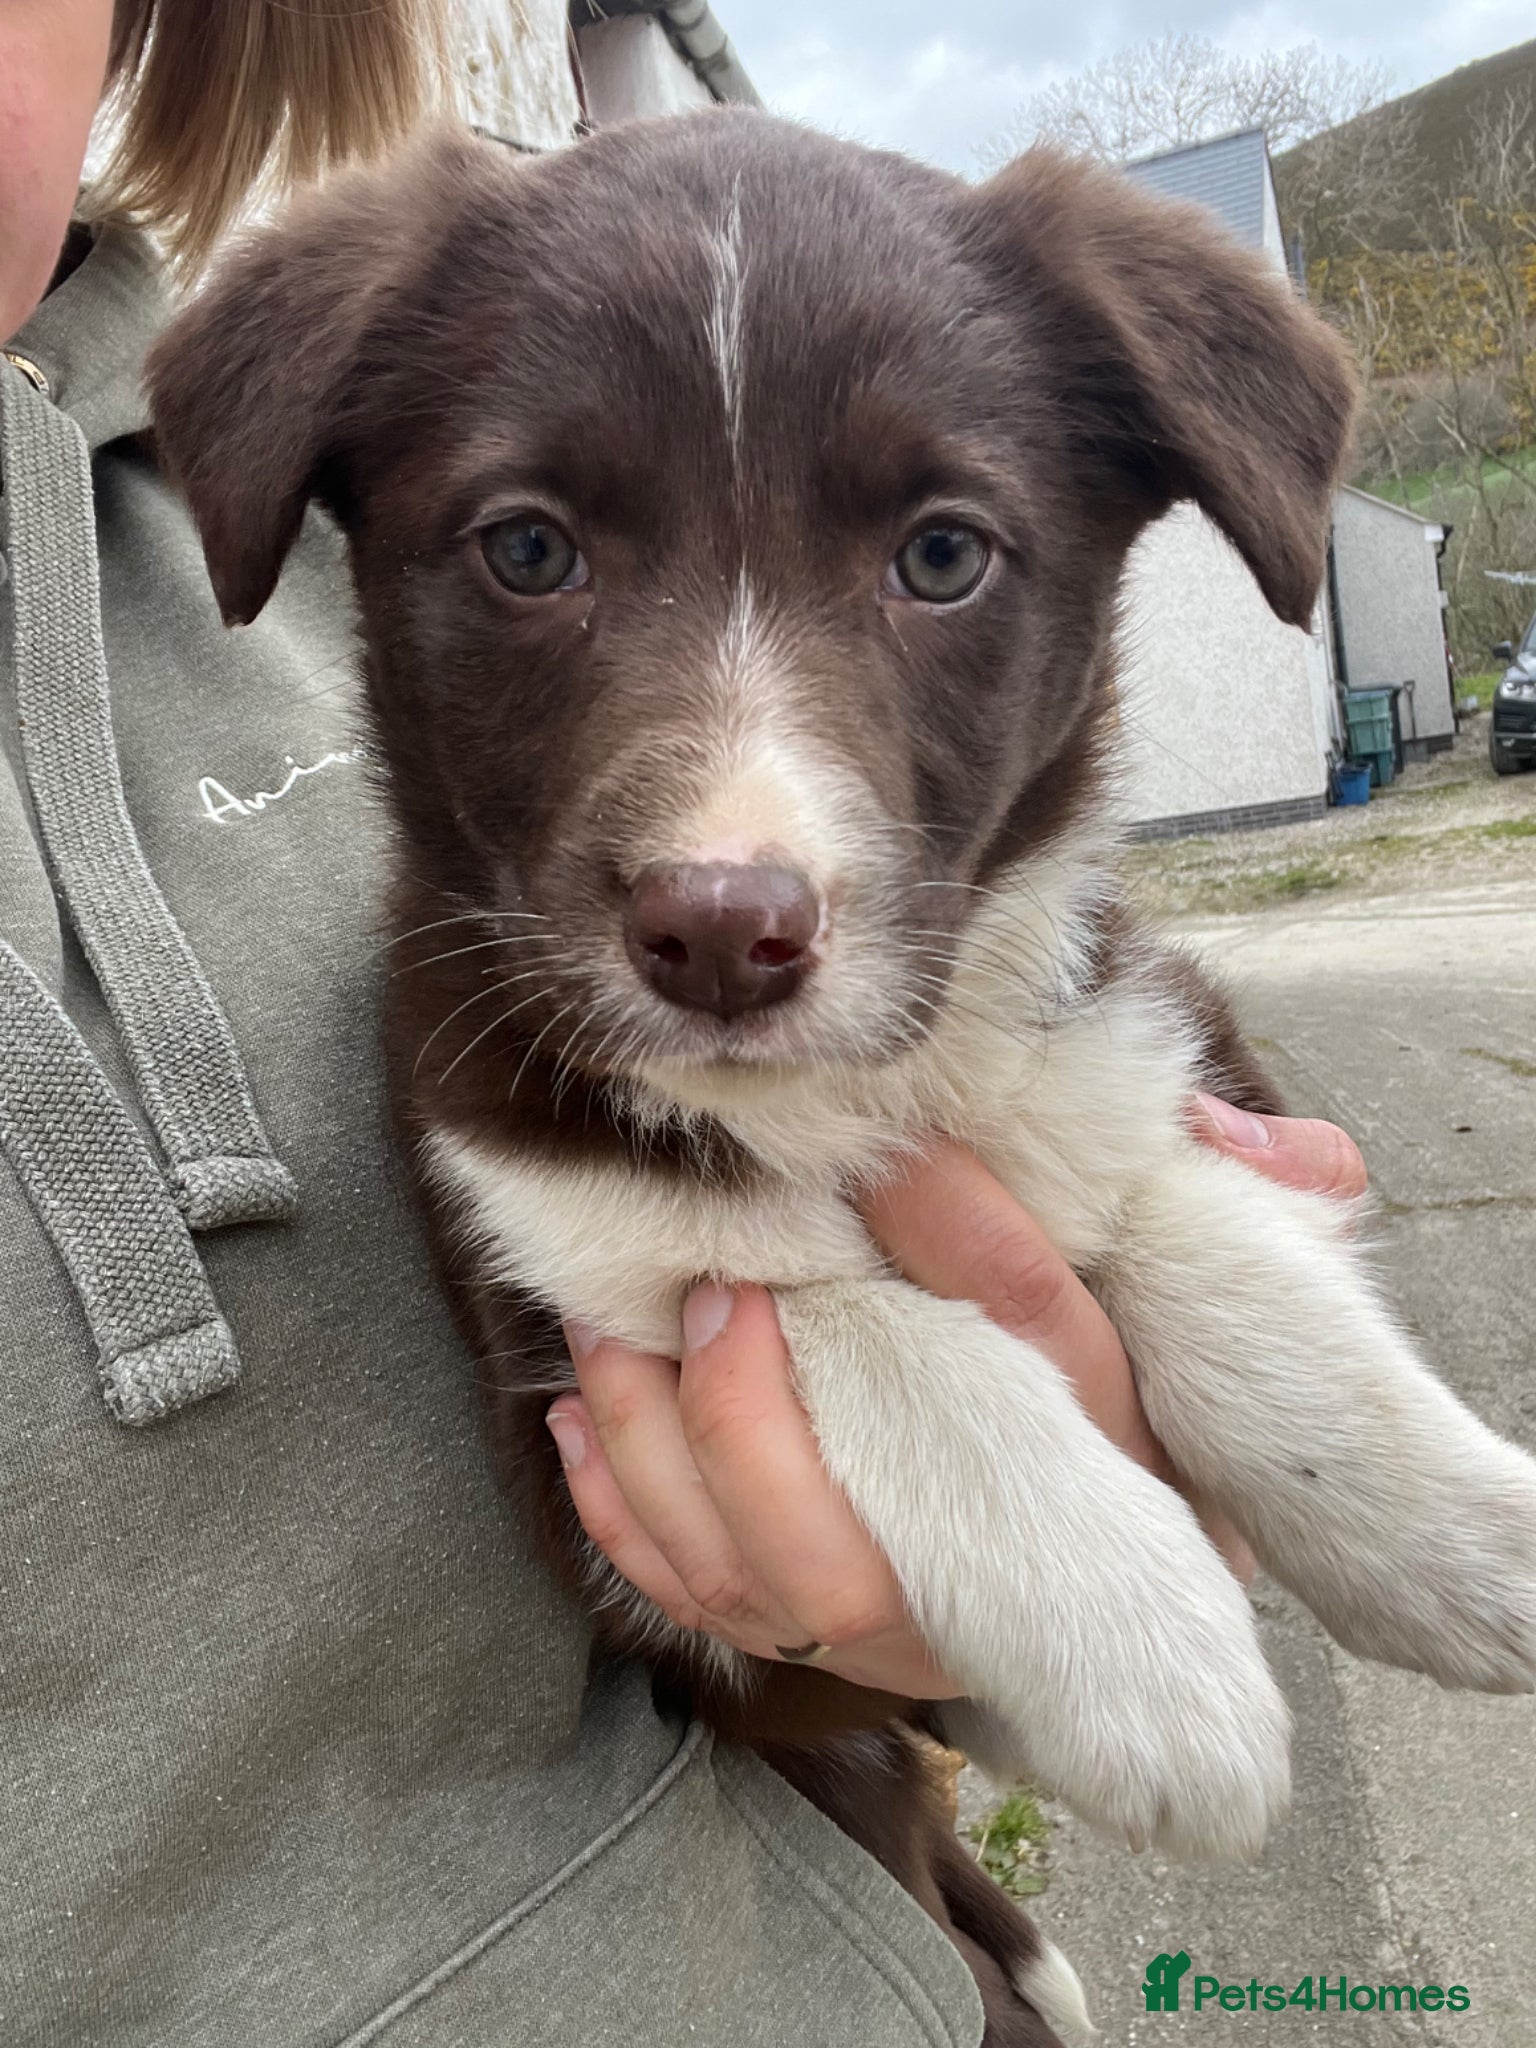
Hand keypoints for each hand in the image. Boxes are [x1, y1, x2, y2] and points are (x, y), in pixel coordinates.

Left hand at [545, 1098, 1366, 1695]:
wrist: (1128, 1586)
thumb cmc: (1131, 1414)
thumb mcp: (1192, 1312)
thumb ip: (1254, 1206)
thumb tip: (1252, 1140)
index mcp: (1098, 1477)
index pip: (1037, 1354)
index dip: (963, 1242)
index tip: (890, 1155)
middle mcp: (986, 1577)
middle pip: (837, 1556)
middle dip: (747, 1427)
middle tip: (717, 1297)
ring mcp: (882, 1637)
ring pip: (742, 1588)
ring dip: (657, 1458)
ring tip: (613, 1340)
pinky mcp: (807, 1642)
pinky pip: (694, 1601)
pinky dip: (621, 1514)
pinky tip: (579, 1417)